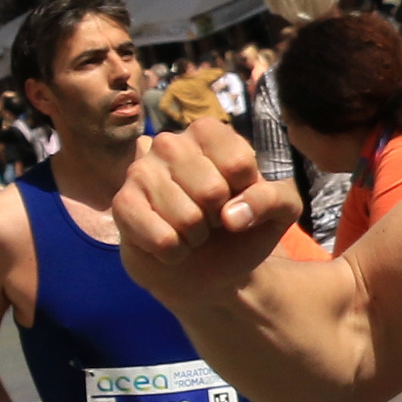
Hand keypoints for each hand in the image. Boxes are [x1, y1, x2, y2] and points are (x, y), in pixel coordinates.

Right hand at [111, 120, 295, 314]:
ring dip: (196, 238)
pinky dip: (175, 253)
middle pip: (212, 191)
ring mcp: (142, 171)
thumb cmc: (242, 228)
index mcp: (210, 133)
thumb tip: (232, 216)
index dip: (247, 195)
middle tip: (211, 220)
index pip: (239, 164)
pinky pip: (161, 237)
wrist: (208, 268)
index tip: (237, 198)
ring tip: (191, 231)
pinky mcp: (122, 204)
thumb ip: (274, 200)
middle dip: (219, 219)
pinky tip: (171, 245)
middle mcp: (171, 143)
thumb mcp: (279, 212)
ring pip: (186, 218)